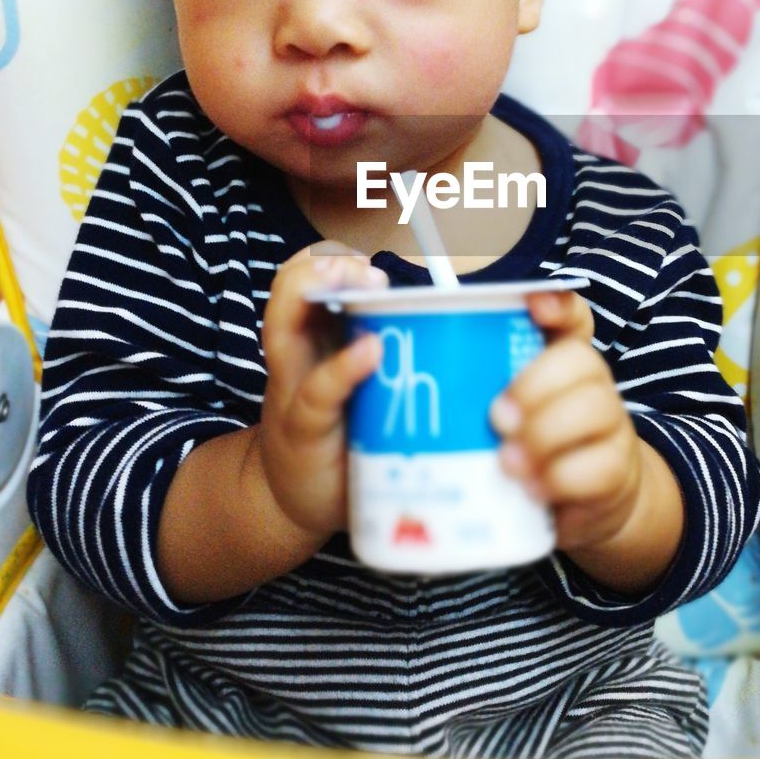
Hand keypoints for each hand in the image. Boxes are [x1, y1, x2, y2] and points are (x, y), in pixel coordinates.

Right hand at [256, 241, 387, 540]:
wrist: (291, 501)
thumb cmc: (343, 434)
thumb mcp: (364, 384)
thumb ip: (400, 355)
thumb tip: (477, 327)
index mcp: (315, 336)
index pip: (310, 278)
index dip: (332, 257)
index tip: (372, 259)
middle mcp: (296, 353)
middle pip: (289, 289)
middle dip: (322, 264)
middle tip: (368, 267)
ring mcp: (292, 388)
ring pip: (282, 325)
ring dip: (313, 290)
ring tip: (357, 278)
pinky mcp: (302, 429)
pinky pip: (317, 392)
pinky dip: (342, 368)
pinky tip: (369, 351)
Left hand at [489, 291, 644, 553]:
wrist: (585, 502)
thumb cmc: (527, 446)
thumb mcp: (502, 412)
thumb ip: (465, 385)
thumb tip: (386, 357)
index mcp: (560, 360)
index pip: (571, 317)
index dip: (557, 305)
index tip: (533, 305)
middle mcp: (592, 384)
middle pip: (581, 361)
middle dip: (535, 387)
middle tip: (497, 419)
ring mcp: (610, 426)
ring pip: (598, 411)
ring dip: (546, 436)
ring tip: (508, 462)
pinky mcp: (615, 472)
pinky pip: (600, 468)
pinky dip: (561, 480)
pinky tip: (531, 491)